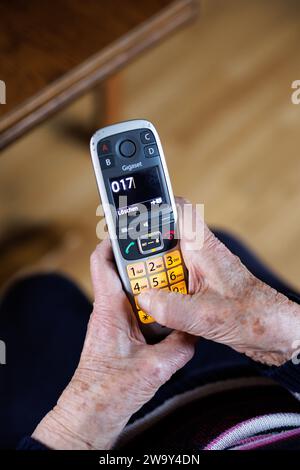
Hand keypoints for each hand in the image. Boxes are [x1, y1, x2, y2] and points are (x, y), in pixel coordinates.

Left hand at [32, 239, 194, 449]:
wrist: (91, 414)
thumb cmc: (109, 392)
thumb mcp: (155, 368)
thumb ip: (180, 346)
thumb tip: (197, 331)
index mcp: (109, 310)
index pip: (104, 262)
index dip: (114, 239)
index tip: (133, 226)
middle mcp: (109, 311)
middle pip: (125, 272)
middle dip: (147, 260)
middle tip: (171, 251)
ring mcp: (114, 321)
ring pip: (134, 291)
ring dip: (152, 284)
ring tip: (177, 277)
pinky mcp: (120, 334)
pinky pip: (138, 310)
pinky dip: (154, 305)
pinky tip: (172, 310)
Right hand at [138, 199, 299, 365]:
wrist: (273, 332)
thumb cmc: (253, 315)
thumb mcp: (205, 315)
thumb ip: (170, 307)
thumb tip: (144, 298)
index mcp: (204, 248)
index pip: (179, 210)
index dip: (155, 206)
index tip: (132, 214)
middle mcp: (201, 254)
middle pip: (165, 237)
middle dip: (144, 247)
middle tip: (128, 262)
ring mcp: (201, 270)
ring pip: (168, 260)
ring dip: (153, 271)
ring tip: (137, 285)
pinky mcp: (202, 287)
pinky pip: (175, 280)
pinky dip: (163, 288)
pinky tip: (155, 304)